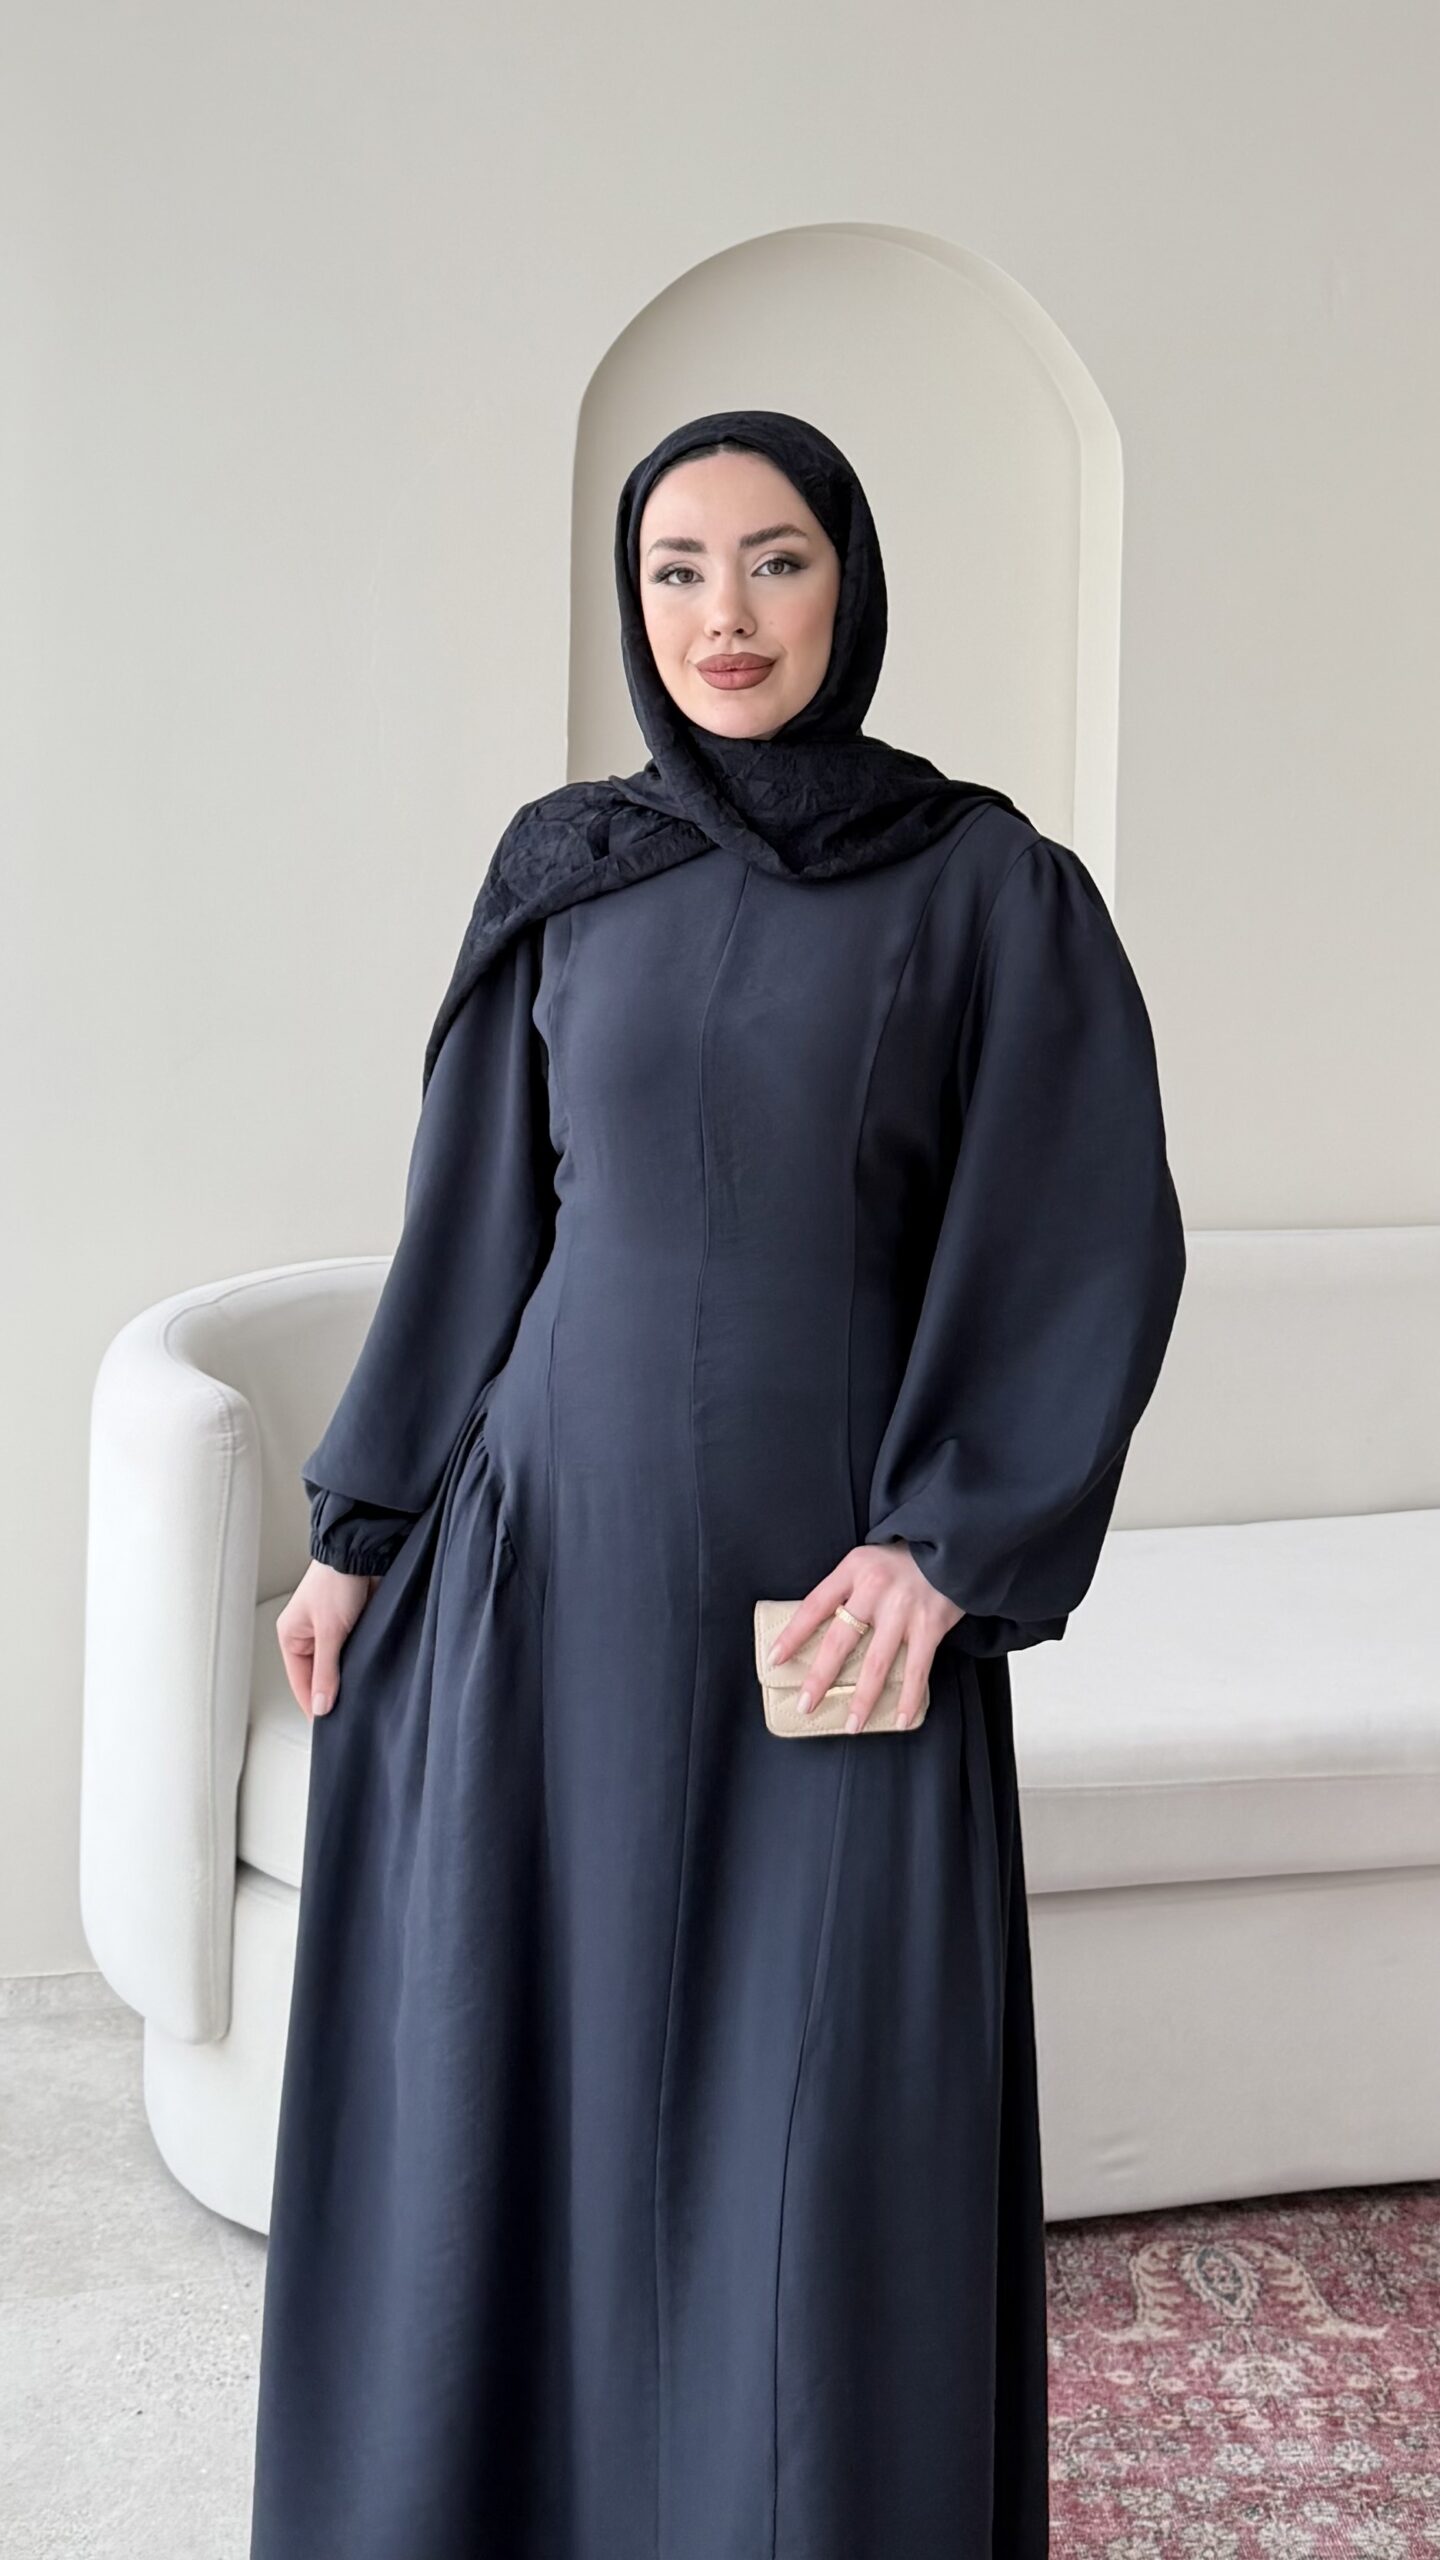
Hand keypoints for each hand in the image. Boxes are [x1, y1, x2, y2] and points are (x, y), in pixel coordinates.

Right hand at [276, 1558, 376, 1721]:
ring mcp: (331, 1631)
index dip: (314, 1706)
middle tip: (350, 1715)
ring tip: (362, 1698)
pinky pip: (354, 1654)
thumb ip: (326, 1672)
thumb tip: (320, 1707)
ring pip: (338, 1667)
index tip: (330, 1729)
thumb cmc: (336, 1582)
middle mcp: (309, 1636)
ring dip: (349, 1678)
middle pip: (319, 1677)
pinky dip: (360, 1664)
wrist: (364, 1552)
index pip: (301, 1684)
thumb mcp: (330, 1632)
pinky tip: (371, 1676)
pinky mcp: (353, 1626)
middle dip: (334, 1693)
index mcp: (291, 1637)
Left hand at [765, 1541, 964, 1733]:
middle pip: (840, 1640)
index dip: (793, 1635)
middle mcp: (875, 1589)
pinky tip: (901, 1719)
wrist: (953, 1545)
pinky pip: (917, 1669)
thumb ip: (846, 1590)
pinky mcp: (931, 1625)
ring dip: (863, 1699)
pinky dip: (909, 1697)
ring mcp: (903, 1609)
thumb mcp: (866, 1561)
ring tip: (851, 1725)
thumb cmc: (903, 1559)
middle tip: (805, 1705)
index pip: (814, 1606)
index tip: (775, 1660)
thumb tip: (819, 1634)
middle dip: (820, 1677)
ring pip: (877, 1663)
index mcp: (853, 1570)